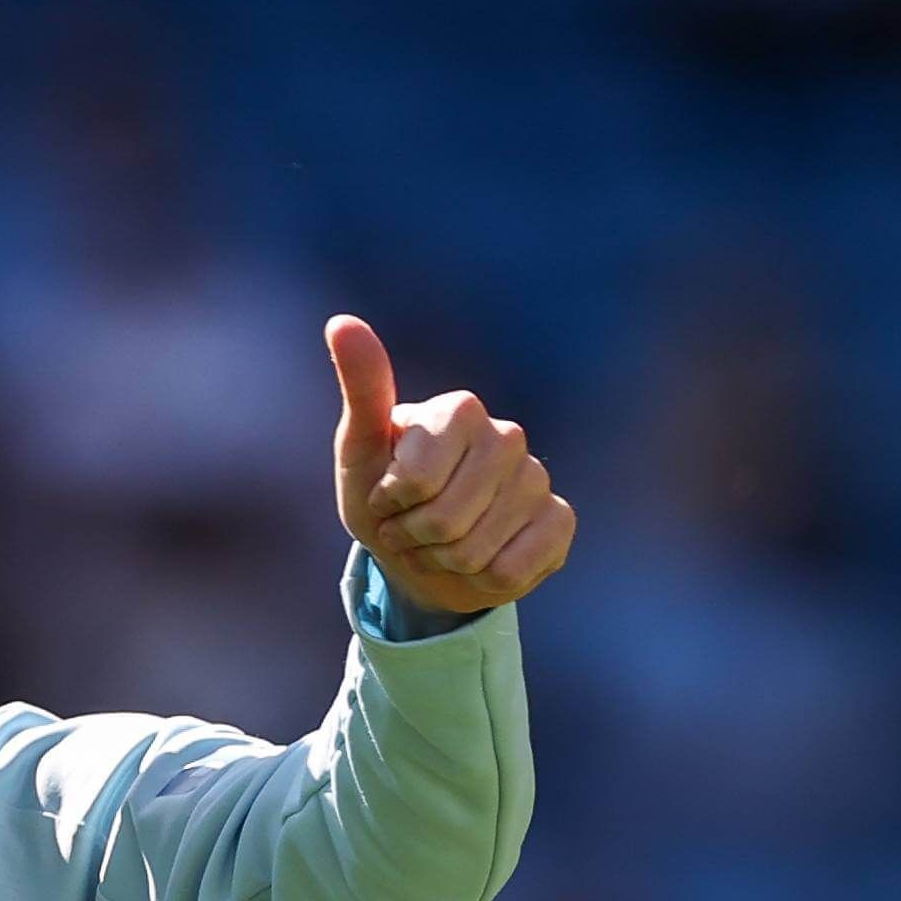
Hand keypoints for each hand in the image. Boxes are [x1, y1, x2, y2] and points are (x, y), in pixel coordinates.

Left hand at [327, 314, 574, 616]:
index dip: (389, 504)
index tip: (386, 497)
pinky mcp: (559, 522)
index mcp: (460, 410)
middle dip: (413, 539)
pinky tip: (476, 562)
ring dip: (441, 562)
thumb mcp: (358, 450)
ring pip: (476, 551)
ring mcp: (538, 479)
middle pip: (446, 521)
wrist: (417, 552)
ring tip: (436, 545)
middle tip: (408, 528)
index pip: (415, 481)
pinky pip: (512, 570)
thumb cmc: (383, 495)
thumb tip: (341, 322)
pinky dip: (480, 579)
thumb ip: (361, 389)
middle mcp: (508, 436)